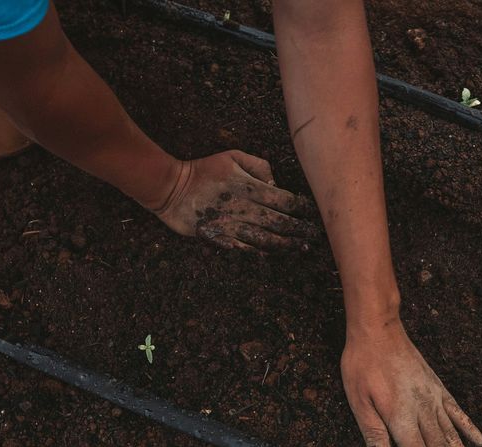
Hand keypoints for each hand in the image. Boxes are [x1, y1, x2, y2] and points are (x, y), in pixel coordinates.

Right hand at [154, 150, 318, 249]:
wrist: (170, 187)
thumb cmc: (204, 169)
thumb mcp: (232, 156)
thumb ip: (258, 165)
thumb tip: (275, 183)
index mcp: (247, 186)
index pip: (283, 199)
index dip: (300, 208)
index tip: (311, 213)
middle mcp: (241, 206)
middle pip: (278, 222)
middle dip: (298, 230)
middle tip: (312, 236)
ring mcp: (228, 223)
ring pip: (262, 238)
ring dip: (282, 244)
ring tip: (297, 248)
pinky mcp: (215, 236)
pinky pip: (240, 246)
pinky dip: (257, 251)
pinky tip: (270, 254)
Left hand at [341, 320, 481, 446]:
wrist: (379, 330)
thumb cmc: (363, 364)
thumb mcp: (357, 400)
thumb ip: (373, 434)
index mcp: (401, 419)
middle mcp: (423, 412)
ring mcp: (434, 400)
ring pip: (454, 439)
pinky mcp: (438, 388)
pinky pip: (458, 413)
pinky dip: (470, 430)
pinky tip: (481, 445)